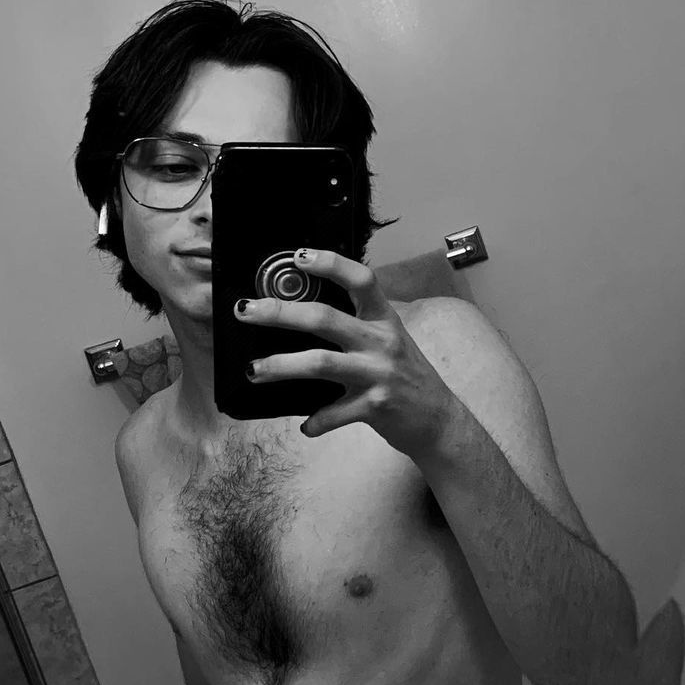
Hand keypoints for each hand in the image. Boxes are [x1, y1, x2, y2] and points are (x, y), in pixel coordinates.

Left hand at [235, 248, 459, 456]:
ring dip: (281, 366)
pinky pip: (335, 413)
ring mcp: (378, 373)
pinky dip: (316, 422)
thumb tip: (300, 313)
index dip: (329, 264)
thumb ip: (355, 326)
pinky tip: (305, 427)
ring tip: (254, 371)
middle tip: (246, 311)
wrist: (438, 419)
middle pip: (324, 319)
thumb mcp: (388, 340)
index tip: (296, 258)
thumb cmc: (405, 376)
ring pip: (320, 363)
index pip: (360, 279)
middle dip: (279, 313)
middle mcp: (381, 341)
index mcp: (384, 319)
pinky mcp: (376, 406)